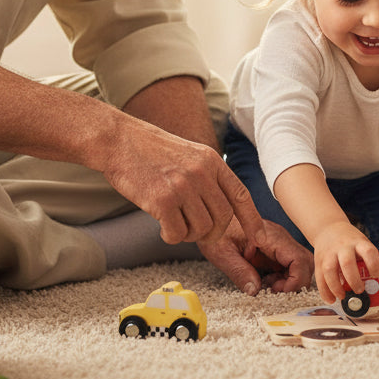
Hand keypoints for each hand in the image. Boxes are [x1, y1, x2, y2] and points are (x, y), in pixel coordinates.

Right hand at [103, 122, 264, 248]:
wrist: (119, 140)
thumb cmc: (151, 151)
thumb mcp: (190, 155)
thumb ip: (208, 177)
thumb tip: (223, 210)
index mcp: (212, 161)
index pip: (241, 195)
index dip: (252, 220)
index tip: (259, 238)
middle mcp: (201, 173)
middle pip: (223, 219)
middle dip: (213, 234)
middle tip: (197, 233)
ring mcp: (183, 186)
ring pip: (201, 230)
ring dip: (189, 235)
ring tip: (175, 224)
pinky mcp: (162, 200)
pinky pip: (177, 234)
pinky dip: (171, 236)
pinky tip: (162, 227)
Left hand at [199, 218, 313, 294]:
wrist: (211, 213)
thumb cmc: (216, 229)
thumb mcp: (222, 252)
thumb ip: (239, 271)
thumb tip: (255, 291)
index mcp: (271, 236)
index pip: (299, 258)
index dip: (296, 279)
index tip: (279, 291)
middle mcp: (279, 238)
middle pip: (306, 262)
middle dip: (296, 281)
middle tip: (274, 290)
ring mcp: (278, 243)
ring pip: (300, 264)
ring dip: (290, 280)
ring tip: (270, 286)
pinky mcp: (273, 248)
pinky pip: (288, 264)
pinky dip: (283, 277)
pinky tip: (266, 281)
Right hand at [311, 221, 378, 303]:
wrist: (328, 228)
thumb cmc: (349, 240)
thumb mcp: (361, 242)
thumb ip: (366, 258)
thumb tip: (375, 281)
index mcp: (357, 242)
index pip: (368, 251)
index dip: (373, 265)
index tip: (376, 275)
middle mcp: (343, 247)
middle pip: (347, 263)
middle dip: (354, 280)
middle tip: (360, 289)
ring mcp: (329, 253)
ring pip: (330, 271)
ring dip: (336, 287)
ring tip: (343, 296)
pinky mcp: (319, 261)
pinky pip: (320, 278)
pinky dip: (325, 292)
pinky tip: (331, 299)